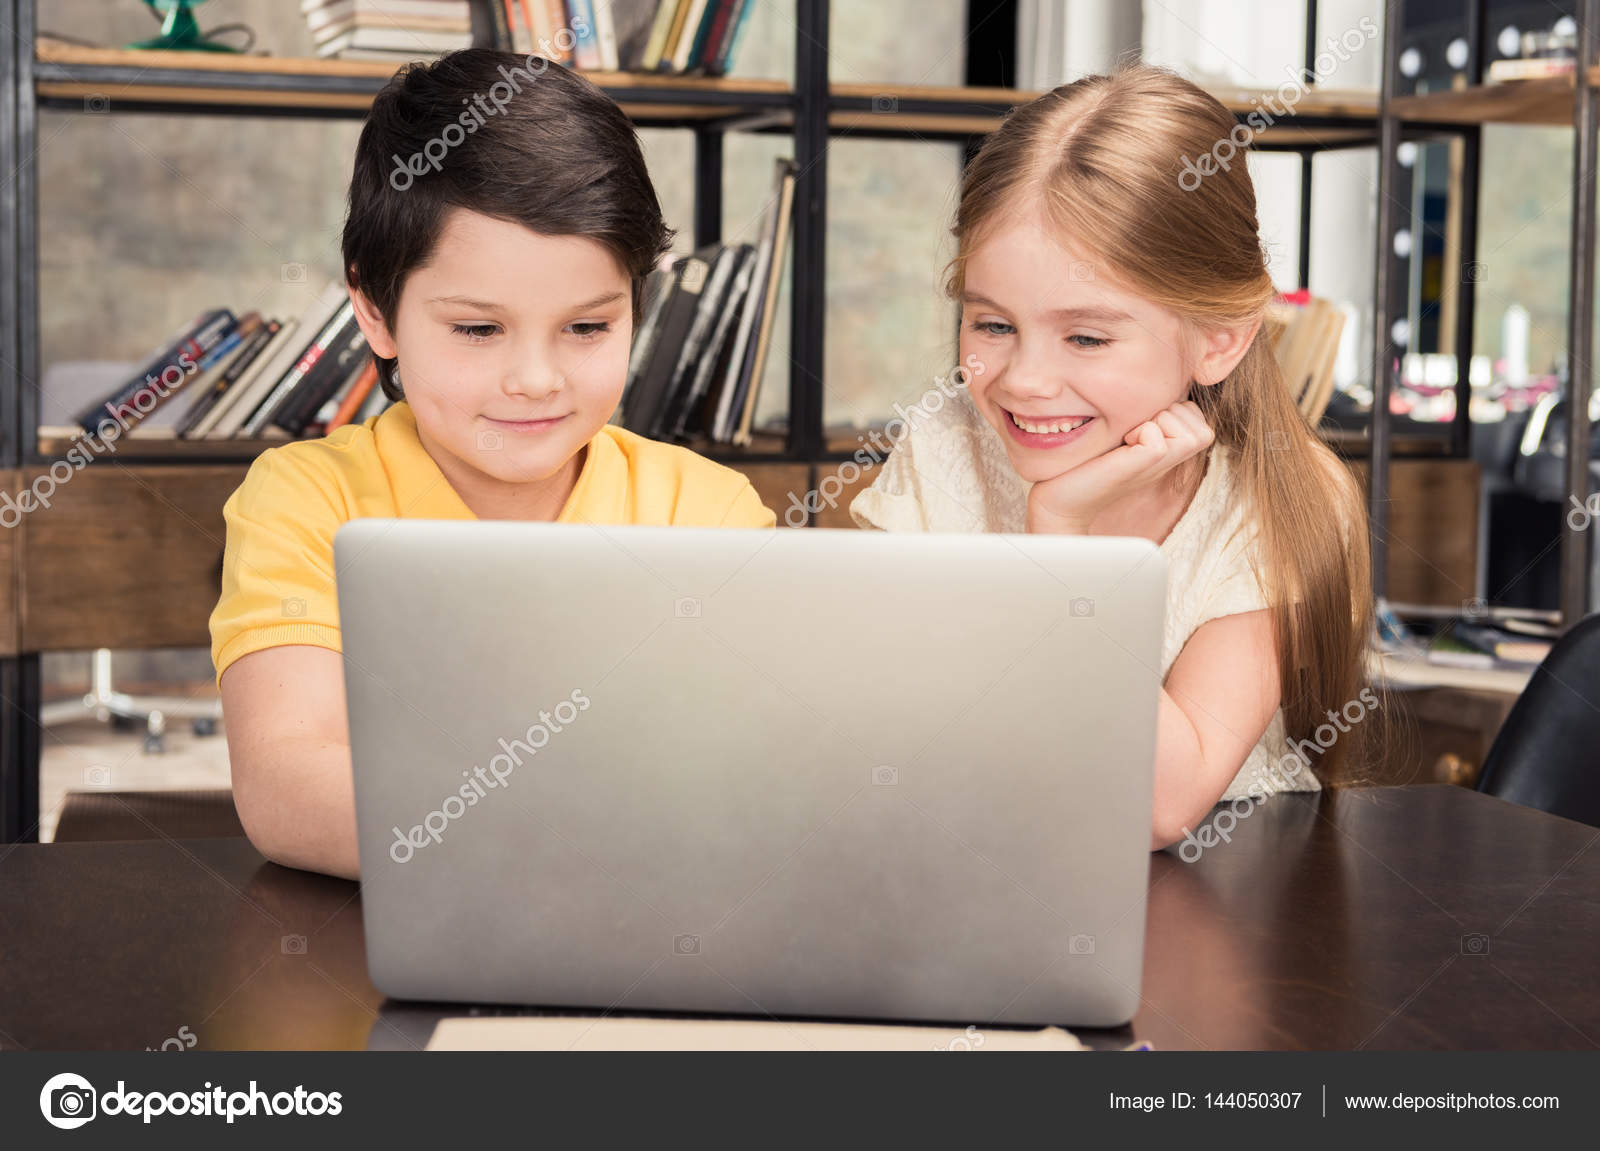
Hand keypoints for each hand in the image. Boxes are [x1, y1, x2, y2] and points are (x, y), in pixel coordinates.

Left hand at [1025, 400, 1213, 533]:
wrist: (1062, 499)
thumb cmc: (1087, 461)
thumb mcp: (1122, 430)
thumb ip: (1144, 412)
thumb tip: (1153, 376)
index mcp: (1168, 449)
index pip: (1196, 415)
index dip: (1172, 409)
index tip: (1138, 422)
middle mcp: (1169, 459)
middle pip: (1200, 424)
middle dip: (1168, 413)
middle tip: (1133, 428)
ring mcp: (1159, 466)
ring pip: (1191, 432)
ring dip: (1160, 422)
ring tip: (1130, 435)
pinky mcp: (1142, 467)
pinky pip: (1159, 440)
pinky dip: (1142, 432)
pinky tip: (1123, 443)